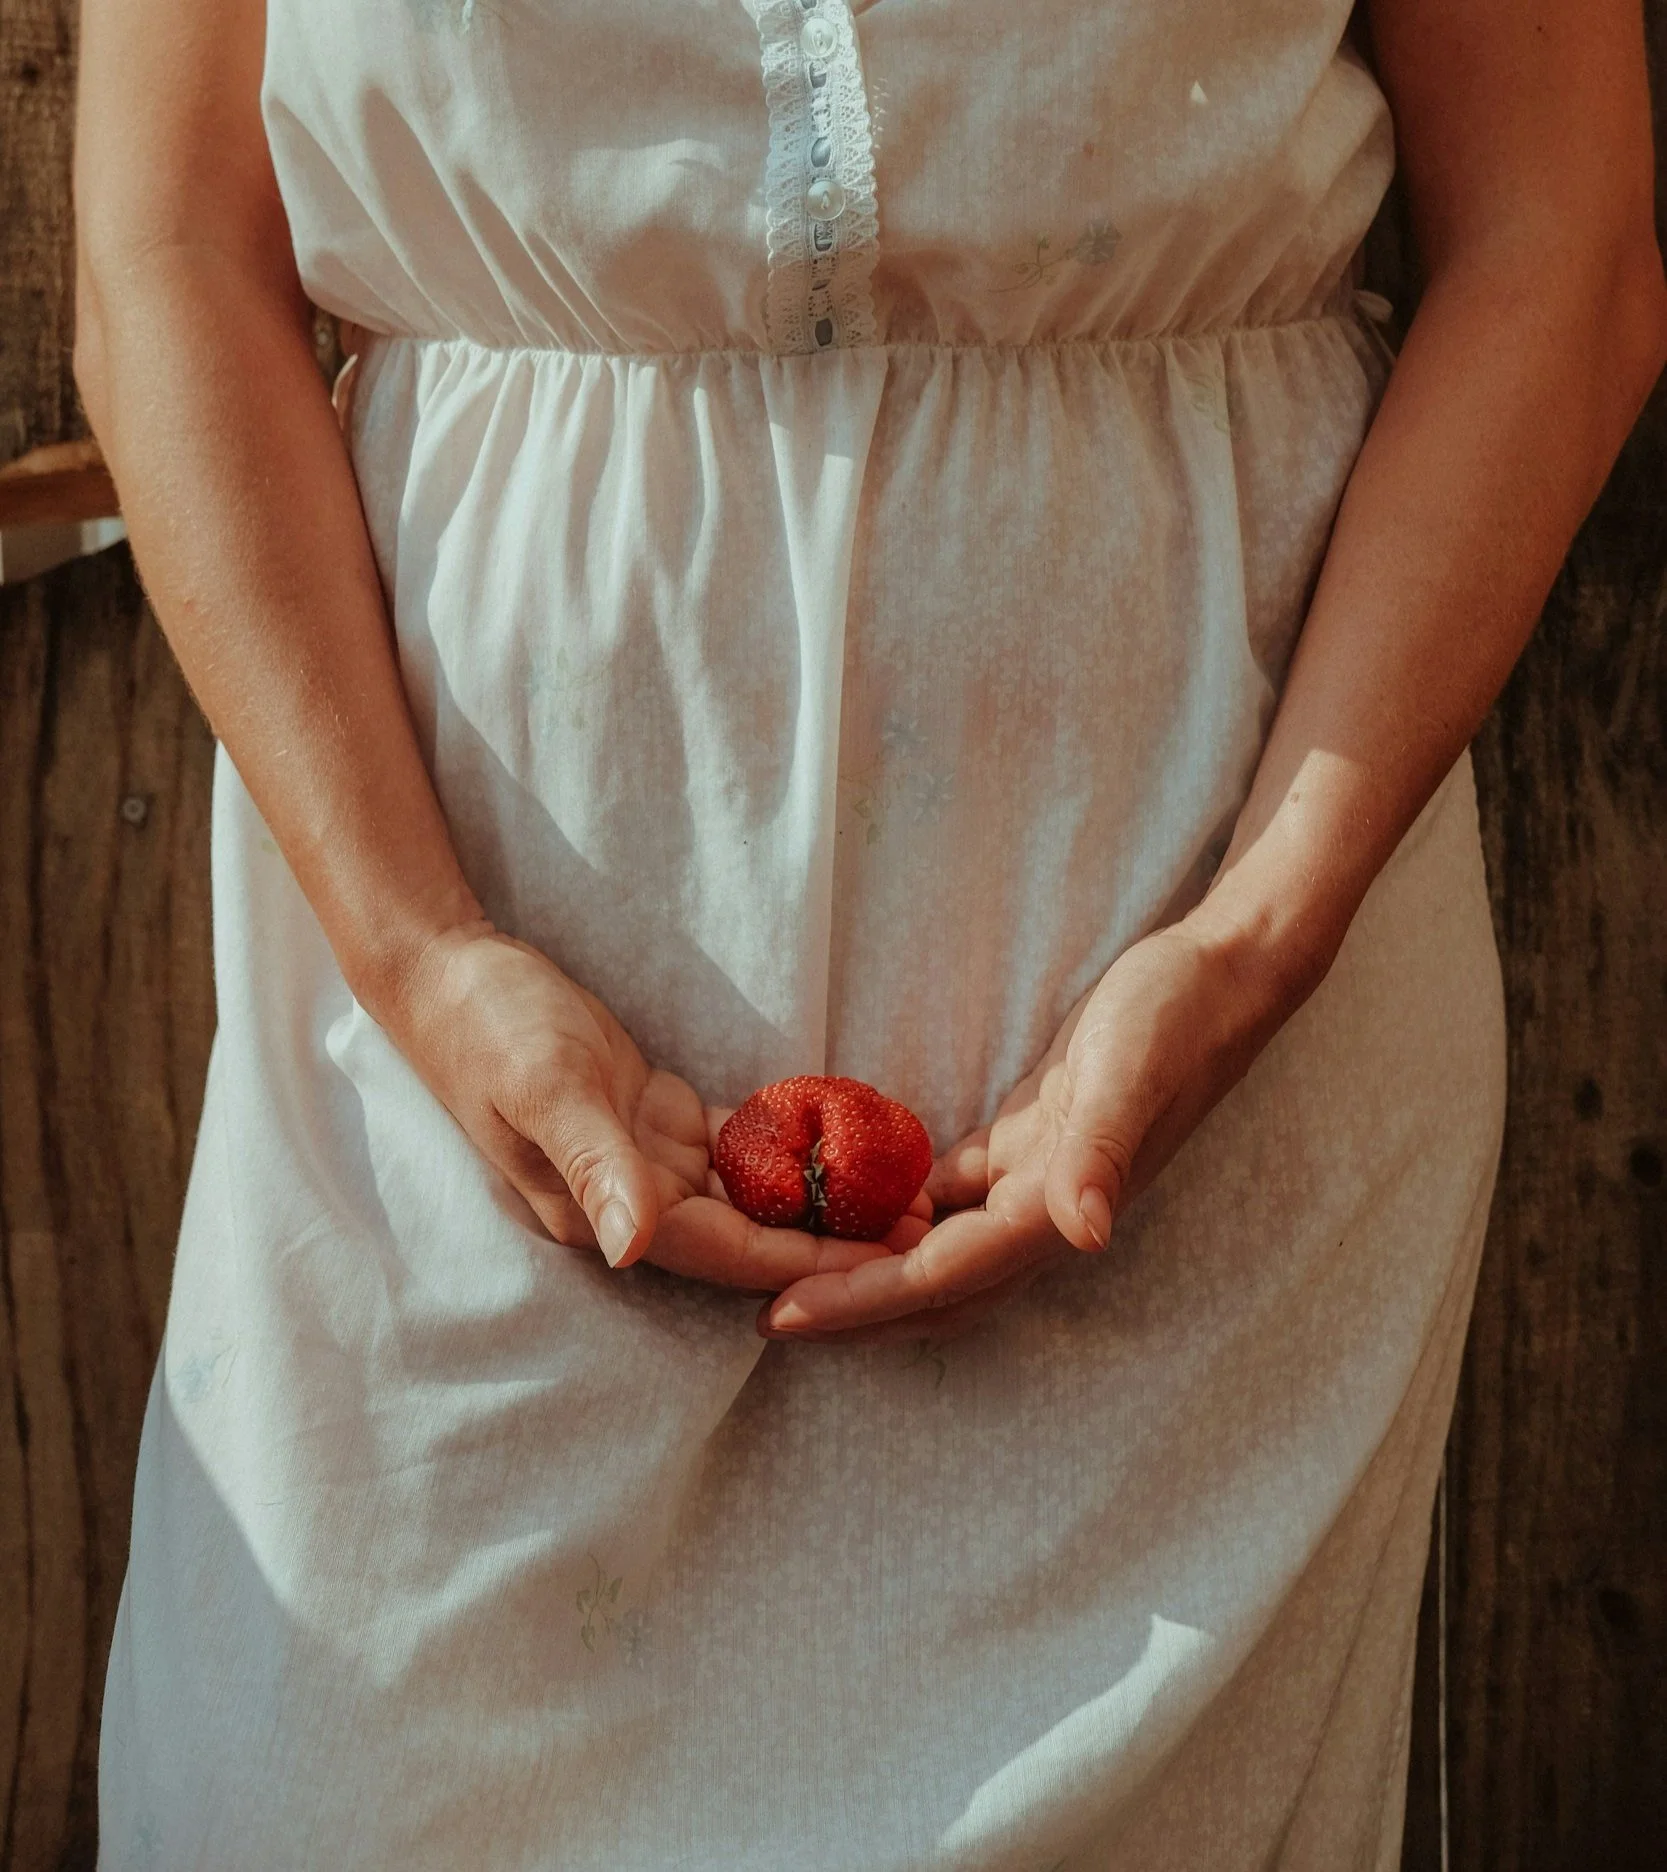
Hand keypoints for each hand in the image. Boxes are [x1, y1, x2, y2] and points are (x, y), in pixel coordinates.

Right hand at [383, 921, 908, 1289]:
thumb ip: (594, 1165)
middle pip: (748, 1238)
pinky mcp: (649, 1119)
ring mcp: (640, 1161)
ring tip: (900, 1197)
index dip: (806, 1261)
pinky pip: (732, 1149)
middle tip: (923, 1230)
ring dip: (820, 1203)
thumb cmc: (489, 1028)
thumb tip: (635, 1250)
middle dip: (832, 1241)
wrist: (447, 974)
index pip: (724, 1252)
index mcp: (601, 1209)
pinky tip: (842, 1149)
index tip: (886, 1263)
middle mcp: (628, 1199)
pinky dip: (784, 1151)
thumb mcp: (545, 1087)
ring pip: (748, 1199)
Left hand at [758, 907, 1314, 1342]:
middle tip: (764, 1318)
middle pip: (932, 1288)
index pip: (941, 1275)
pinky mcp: (1030, 1142)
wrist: (1223, 977)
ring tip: (792, 1273)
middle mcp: (1045, 1214)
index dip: (861, 1302)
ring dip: (870, 1271)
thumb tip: (1086, 1235)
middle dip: (851, 1311)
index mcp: (1056, 1208)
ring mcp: (1038, 1182)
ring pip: (938, 1251)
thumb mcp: (1134, 1069)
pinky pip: (951, 1197)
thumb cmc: (1177, 1016)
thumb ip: (1104, 1152)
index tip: (783, 1317)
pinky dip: (899, 1211)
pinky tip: (850, 1203)